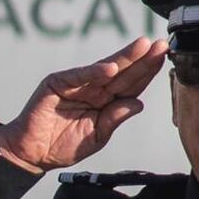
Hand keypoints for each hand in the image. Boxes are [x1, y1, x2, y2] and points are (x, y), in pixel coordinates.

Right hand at [0, 37, 168, 172]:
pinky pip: (79, 76)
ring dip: (125, 58)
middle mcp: (93, 88)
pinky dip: (94, 72)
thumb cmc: (63, 145)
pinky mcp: (58, 83)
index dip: (148, 73)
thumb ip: (115, 118)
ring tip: (143, 47)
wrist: (33, 153)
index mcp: (105, 101)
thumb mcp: (97, 136)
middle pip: (123, 72)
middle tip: (161, 45)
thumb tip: (139, 103)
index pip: (131, 85)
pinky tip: (112, 68)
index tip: (165, 59)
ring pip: (105, 69)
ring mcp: (76, 83)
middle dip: (143, 59)